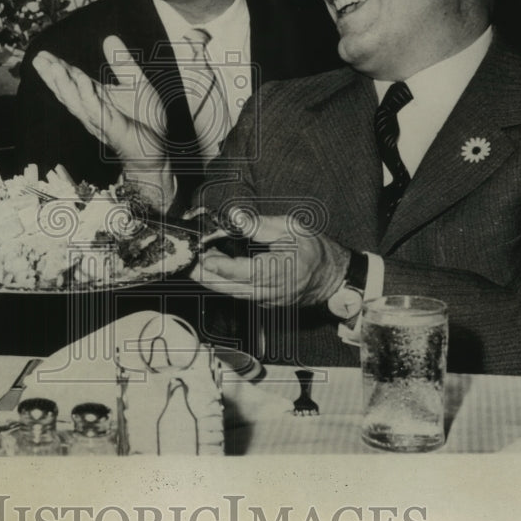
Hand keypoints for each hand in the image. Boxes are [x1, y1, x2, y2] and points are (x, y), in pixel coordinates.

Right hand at [33, 36, 168, 171]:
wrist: (158, 149)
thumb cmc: (146, 120)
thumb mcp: (136, 82)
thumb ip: (122, 62)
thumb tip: (109, 37)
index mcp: (97, 96)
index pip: (73, 80)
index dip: (58, 67)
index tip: (42, 55)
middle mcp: (94, 108)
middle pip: (68, 90)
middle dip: (52, 75)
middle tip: (37, 59)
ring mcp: (100, 119)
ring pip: (76, 101)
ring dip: (64, 85)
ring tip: (52, 67)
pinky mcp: (112, 128)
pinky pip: (96, 110)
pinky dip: (88, 96)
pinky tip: (81, 81)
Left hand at [192, 211, 351, 306]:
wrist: (334, 279)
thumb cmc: (316, 251)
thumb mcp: (292, 228)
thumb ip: (261, 224)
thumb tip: (236, 217)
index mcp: (277, 270)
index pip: (240, 270)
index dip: (217, 264)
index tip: (202, 253)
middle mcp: (270, 290)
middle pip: (229, 287)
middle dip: (204, 275)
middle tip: (186, 263)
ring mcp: (267, 300)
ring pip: (232, 294)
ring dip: (210, 282)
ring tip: (193, 267)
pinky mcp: (266, 303)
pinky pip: (240, 296)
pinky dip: (224, 285)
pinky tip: (213, 274)